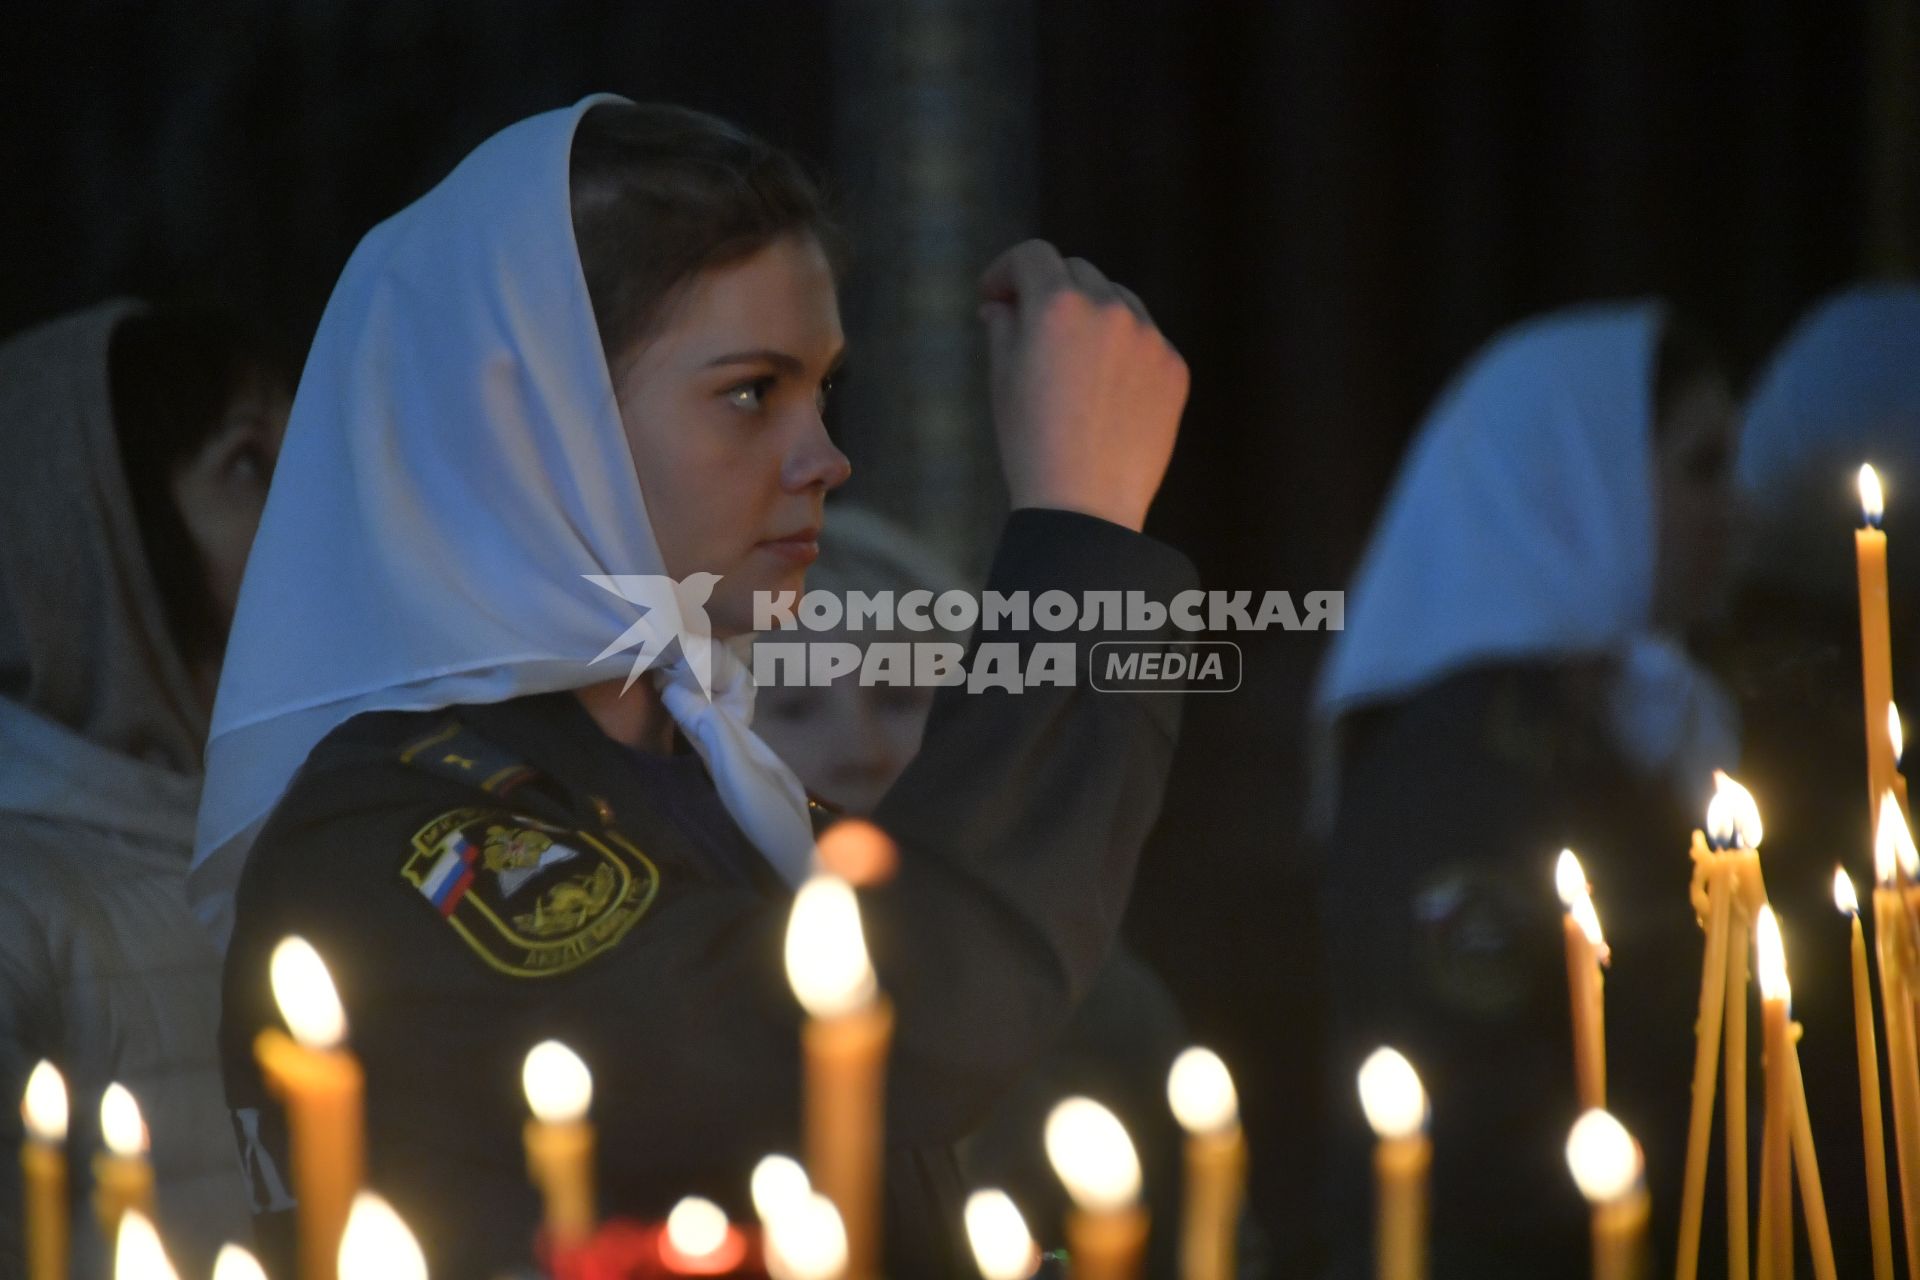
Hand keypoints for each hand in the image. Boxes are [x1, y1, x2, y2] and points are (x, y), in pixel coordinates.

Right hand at [977, 240, 1188, 531]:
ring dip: (1092, 315)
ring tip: (1071, 363)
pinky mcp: (1175, 368)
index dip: (1006, 270)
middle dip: (1048, 290)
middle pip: (1077, 271)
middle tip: (1028, 327)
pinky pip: (1146, 341)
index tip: (995, 295)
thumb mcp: (1002, 379)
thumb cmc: (1031, 444)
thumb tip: (1001, 306)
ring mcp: (1149, 337)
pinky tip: (1105, 393)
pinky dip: (1123, 351)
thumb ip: (1003, 327)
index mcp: (1057, 305)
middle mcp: (1109, 309)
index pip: (1032, 256)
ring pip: (1118, 300)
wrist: (1086, 505)